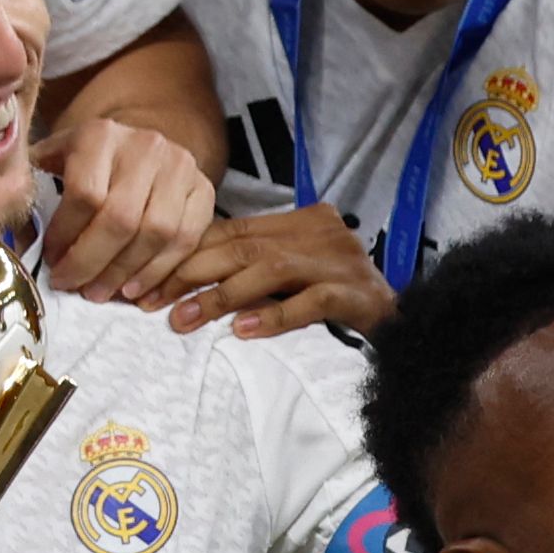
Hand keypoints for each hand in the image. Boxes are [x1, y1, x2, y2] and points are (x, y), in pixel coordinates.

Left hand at [34, 118, 215, 301]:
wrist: (142, 143)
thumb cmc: (90, 162)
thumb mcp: (57, 159)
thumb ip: (34, 189)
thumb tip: (14, 238)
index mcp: (100, 134)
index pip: (84, 195)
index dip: (67, 237)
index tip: (53, 262)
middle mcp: (145, 145)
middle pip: (121, 219)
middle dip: (93, 263)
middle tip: (75, 288)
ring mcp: (180, 166)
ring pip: (157, 233)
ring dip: (126, 273)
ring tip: (102, 293)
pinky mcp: (205, 188)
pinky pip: (186, 240)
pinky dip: (160, 273)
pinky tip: (135, 291)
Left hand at [159, 203, 394, 338]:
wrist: (407, 321)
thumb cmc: (339, 299)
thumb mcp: (293, 275)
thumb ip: (253, 270)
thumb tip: (183, 283)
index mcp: (301, 220)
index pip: (232, 230)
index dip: (186, 253)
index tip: (146, 279)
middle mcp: (320, 232)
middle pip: (244, 246)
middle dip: (191, 273)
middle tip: (149, 300)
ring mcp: (340, 260)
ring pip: (269, 270)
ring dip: (220, 296)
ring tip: (182, 320)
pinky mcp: (356, 293)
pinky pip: (309, 302)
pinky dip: (273, 317)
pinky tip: (241, 332)